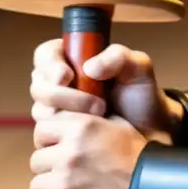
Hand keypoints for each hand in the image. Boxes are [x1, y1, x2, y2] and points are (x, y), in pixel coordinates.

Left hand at [29, 112, 144, 188]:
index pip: (43, 127)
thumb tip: (71, 113)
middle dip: (48, 159)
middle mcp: (70, 148)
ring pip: (37, 177)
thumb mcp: (116, 124)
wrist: (145, 181)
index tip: (57, 142)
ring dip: (50, 179)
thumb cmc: (134, 153)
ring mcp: (65, 174)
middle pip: (37, 154)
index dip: (49, 135)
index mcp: (82, 125)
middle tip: (63, 163)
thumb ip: (89, 118)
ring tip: (67, 179)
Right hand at [30, 39, 182, 140]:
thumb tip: (89, 68)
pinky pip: (45, 134)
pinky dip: (63, 132)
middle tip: (97, 103)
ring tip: (100, 115)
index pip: (46, 54)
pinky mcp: (58, 134)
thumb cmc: (142, 96)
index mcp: (75, 59)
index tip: (67, 75)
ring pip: (40, 111)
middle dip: (61, 95)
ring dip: (65, 115)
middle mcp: (61, 84)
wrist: (149, 131)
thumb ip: (118, 57)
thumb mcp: (138, 68)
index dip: (50, 64)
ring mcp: (58, 110)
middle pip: (38, 85)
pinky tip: (88, 132)